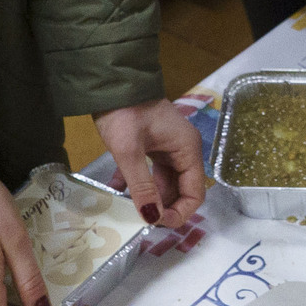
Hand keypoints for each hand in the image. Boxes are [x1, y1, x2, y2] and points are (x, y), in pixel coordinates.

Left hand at [96, 99, 206, 227]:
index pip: (195, 193)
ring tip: (127, 209)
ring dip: (148, 197)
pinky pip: (149, 172)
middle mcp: (182, 150)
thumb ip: (142, 186)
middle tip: (140, 220)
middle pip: (180, 190)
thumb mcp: (129, 151)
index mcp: (187, 149)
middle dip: (162, 207)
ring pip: (163, 183)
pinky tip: (117, 190)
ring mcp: (167, 147)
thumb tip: (152, 218)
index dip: (180, 213)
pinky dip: (136, 183)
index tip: (156, 223)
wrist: (110, 81)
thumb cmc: (124, 111)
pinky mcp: (151, 144)